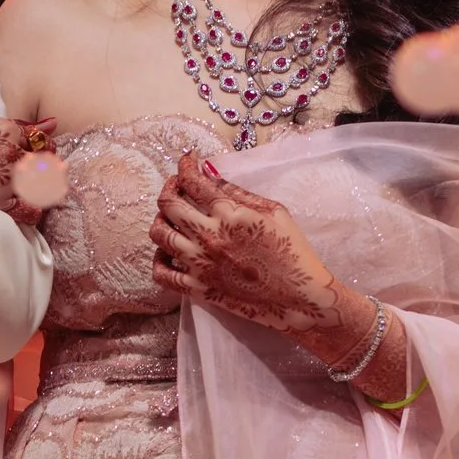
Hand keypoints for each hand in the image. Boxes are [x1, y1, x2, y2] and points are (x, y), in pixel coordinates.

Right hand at [0, 116, 58, 226]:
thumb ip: (9, 126)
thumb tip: (51, 124)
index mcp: (3, 130)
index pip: (39, 138)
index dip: (35, 147)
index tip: (30, 154)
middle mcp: (9, 155)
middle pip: (44, 163)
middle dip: (39, 168)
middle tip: (20, 175)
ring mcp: (5, 184)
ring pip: (41, 188)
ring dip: (33, 191)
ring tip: (14, 194)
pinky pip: (29, 214)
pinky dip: (25, 213)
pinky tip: (10, 210)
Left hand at [151, 151, 374, 358]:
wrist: (299, 298)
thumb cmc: (293, 251)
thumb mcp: (275, 212)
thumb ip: (240, 192)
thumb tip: (211, 175)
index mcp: (229, 214)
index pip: (193, 181)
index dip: (185, 165)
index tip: (187, 160)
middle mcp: (209, 236)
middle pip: (168, 204)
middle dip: (169, 187)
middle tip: (176, 184)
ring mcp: (200, 264)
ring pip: (159, 234)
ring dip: (160, 219)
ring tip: (170, 216)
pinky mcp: (198, 288)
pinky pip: (161, 274)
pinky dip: (158, 259)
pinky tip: (167, 251)